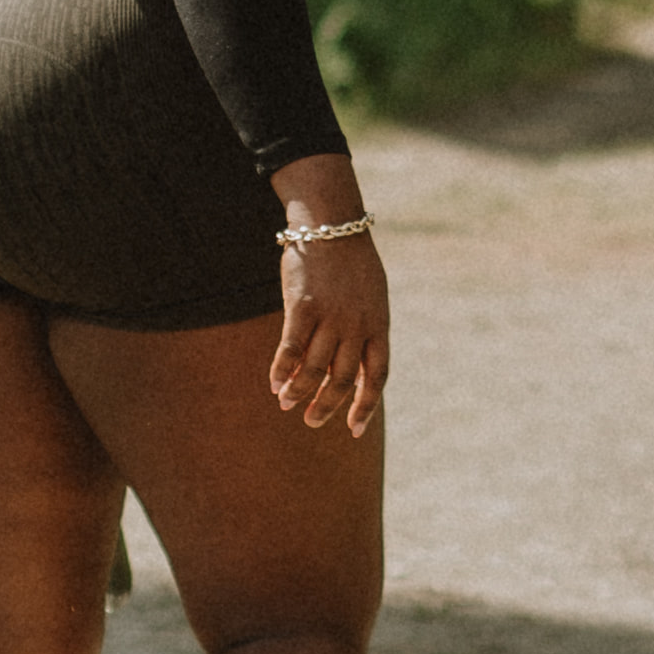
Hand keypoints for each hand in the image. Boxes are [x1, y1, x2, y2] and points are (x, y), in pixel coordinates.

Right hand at [266, 227, 386, 434]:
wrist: (332, 224)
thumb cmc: (351, 264)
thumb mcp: (371, 299)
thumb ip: (365, 333)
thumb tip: (351, 373)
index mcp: (379, 325)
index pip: (377, 377)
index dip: (365, 406)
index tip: (353, 429)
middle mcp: (357, 326)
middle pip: (342, 380)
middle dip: (326, 406)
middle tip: (311, 419)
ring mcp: (331, 317)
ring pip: (314, 370)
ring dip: (298, 392)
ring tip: (286, 403)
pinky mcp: (303, 307)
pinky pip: (291, 350)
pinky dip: (282, 371)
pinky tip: (274, 382)